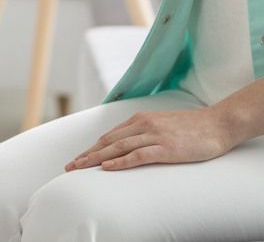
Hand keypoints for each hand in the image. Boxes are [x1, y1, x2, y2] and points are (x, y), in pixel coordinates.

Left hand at [65, 108, 235, 171]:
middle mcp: (142, 125)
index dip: (91, 148)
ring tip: (80, 168)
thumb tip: (127, 144)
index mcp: (139, 119)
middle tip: (70, 166)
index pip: (109, 136)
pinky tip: (107, 167)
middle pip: (108, 142)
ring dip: (96, 158)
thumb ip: (143, 132)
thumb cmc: (190, 128)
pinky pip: (138, 155)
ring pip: (118, 148)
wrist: (217, 124)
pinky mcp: (166, 147)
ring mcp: (154, 135)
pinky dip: (120, 161)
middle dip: (87, 154)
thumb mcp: (161, 125)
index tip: (77, 159)